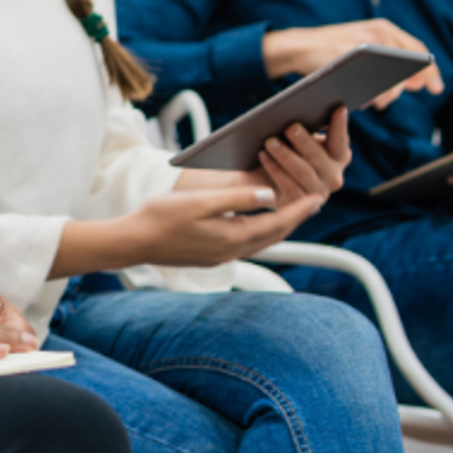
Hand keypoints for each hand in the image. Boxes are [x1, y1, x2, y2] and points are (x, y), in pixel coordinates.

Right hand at [125, 185, 324, 267]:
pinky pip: (247, 243)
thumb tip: (270, 196)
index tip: (318, 198)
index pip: (276, 223)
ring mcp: (221, 256)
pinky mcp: (211, 255)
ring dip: (279, 226)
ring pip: (262, 241)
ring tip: (292, 212)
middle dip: (295, 218)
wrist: (134, 241)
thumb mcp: (200, 201)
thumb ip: (237, 198)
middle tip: (313, 202)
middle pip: (274, 236)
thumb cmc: (161, 217)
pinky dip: (261, 231)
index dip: (299, 210)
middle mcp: (232, 251)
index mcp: (232, 237)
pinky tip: (258, 223)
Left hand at [244, 107, 351, 203]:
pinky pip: (289, 187)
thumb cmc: (288, 152)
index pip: (340, 140)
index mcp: (338, 157)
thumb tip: (306, 104)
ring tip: (269, 141)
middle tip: (290, 126)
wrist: (268, 184)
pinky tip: (263, 157)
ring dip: (286, 156)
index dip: (341, 126)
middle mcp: (334, 177)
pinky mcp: (300, 204)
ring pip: (304, 173)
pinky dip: (275, 170)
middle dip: (305, 141)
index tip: (338, 108)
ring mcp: (318, 192)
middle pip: (319, 158)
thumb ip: (308, 126)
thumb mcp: (299, 140)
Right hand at [261, 20, 442, 107]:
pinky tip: (365, 100)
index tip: (436, 90)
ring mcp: (364, 44)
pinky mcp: (350, 57)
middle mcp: (379, 32)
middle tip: (392, 99)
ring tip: (376, 101)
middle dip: (402, 87)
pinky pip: (372, 85)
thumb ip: (389, 59)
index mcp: (384, 28)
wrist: (299, 45)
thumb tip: (416, 82)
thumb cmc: (332, 50)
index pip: (418, 51)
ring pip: (391, 78)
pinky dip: (372, 96)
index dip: (430, 72)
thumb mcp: (364, 46)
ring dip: (387, 95)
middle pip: (406, 67)